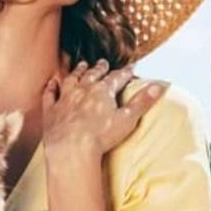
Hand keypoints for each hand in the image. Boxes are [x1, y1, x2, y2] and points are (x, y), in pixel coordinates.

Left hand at [38, 61, 166, 158]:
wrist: (71, 148)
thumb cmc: (101, 136)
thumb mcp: (128, 119)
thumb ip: (143, 101)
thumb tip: (160, 85)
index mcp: (103, 91)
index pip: (116, 78)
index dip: (125, 72)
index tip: (131, 67)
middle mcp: (82, 90)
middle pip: (92, 75)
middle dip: (100, 68)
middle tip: (103, 62)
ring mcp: (65, 99)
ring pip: (71, 79)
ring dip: (77, 71)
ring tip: (81, 65)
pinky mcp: (51, 110)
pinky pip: (50, 94)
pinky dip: (52, 87)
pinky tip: (52, 82)